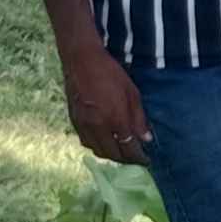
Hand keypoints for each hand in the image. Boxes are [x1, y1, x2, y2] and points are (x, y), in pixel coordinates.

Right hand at [62, 47, 148, 164]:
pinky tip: (104, 141)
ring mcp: (84, 125)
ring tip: (120, 152)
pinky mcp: (74, 121)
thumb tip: (145, 139)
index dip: (139, 158)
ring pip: (97, 150)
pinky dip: (96, 146)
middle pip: (112, 154)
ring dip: (110, 155)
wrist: (82, 61)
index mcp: (115, 119)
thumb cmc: (111, 73)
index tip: (146, 160)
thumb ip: (139, 118)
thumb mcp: (132, 93)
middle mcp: (98, 127)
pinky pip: (86, 142)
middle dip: (125, 160)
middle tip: (134, 158)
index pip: (129, 149)